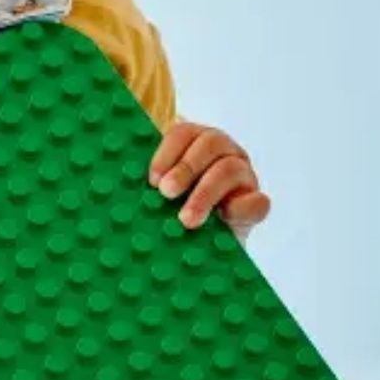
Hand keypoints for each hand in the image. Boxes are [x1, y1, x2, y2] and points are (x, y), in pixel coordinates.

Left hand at [148, 120, 270, 237]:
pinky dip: (241, 208)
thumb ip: (147, 183)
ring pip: (229, 169)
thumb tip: (122, 182)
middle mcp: (222, 152)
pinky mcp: (255, 203)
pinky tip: (224, 218)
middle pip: (210, 144)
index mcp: (195, 142)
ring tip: (186, 219)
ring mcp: (242, 176)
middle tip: (166, 193)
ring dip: (205, 193)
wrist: (201, 247)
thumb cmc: (171, 213)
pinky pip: (257, 201)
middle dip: (186, 168)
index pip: (184, 133)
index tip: (152, 179)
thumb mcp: (157, 194)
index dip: (166, 152)